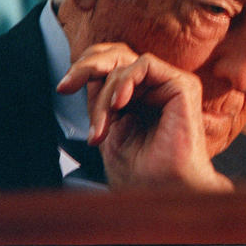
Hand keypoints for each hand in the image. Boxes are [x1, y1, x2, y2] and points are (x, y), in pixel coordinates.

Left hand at [57, 43, 232, 191]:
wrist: (161, 191)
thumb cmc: (140, 171)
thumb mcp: (109, 127)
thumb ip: (102, 99)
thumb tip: (87, 74)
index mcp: (143, 96)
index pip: (113, 65)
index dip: (86, 68)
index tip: (63, 88)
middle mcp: (158, 86)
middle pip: (118, 54)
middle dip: (87, 66)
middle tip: (66, 86)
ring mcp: (171, 84)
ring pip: (126, 65)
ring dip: (104, 95)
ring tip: (102, 127)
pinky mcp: (183, 85)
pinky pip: (145, 64)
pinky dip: (125, 81)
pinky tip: (119, 104)